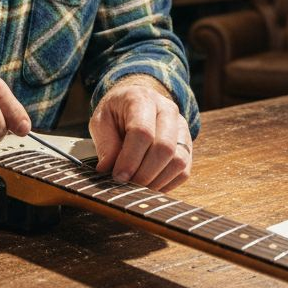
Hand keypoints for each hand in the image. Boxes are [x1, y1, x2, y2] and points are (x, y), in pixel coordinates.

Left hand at [89, 76, 191, 191]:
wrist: (135, 102)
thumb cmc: (115, 113)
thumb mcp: (100, 121)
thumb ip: (105, 144)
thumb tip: (107, 169)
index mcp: (142, 99)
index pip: (143, 132)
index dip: (130, 159)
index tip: (118, 176)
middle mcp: (167, 110)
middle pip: (164, 147)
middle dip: (144, 174)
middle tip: (127, 185)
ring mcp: (181, 127)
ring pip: (178, 161)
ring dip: (157, 181)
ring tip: (137, 187)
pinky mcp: (187, 144)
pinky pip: (184, 171)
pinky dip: (167, 184)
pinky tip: (149, 186)